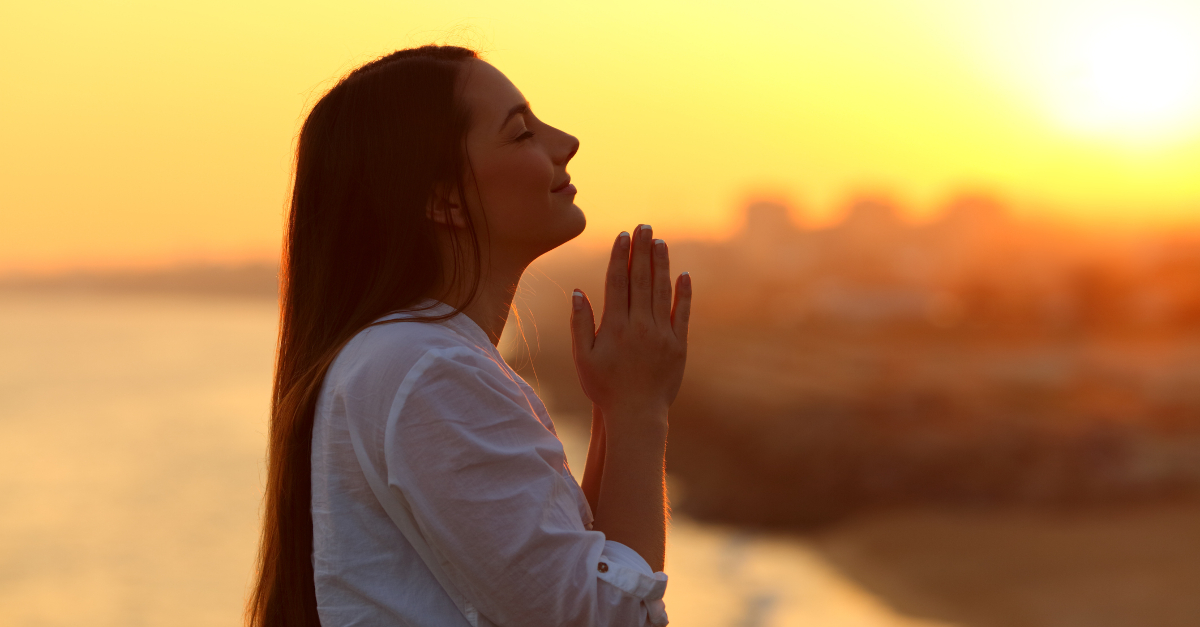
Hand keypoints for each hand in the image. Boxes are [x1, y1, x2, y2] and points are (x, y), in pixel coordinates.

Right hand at [570, 225, 691, 431]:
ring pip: (662, 292)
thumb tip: (577, 291)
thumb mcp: (583, 358)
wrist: (637, 415)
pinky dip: (684, 294)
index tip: (622, 235)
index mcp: (615, 327)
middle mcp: (640, 326)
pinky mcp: (679, 345)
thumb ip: (581, 324)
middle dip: (642, 251)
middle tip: (644, 226)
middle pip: (641, 280)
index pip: (617, 283)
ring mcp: (662, 334)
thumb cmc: (604, 388)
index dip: (619, 256)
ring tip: (660, 242)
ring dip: (661, 264)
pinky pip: (683, 314)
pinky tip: (683, 275)